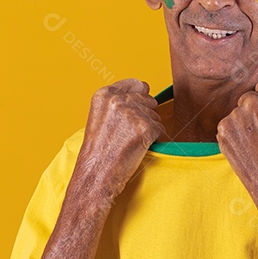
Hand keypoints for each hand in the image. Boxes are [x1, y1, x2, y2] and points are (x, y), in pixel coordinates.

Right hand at [76, 78, 165, 204]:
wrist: (96, 174)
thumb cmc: (99, 150)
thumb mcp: (100, 116)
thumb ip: (118, 101)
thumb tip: (145, 88)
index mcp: (104, 94)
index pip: (137, 84)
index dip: (140, 98)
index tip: (134, 111)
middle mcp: (118, 100)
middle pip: (149, 100)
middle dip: (145, 116)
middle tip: (128, 134)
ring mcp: (132, 113)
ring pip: (156, 116)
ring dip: (149, 129)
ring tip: (131, 142)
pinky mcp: (145, 128)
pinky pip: (161, 130)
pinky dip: (155, 140)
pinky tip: (139, 148)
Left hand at [216, 77, 257, 200]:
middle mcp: (252, 103)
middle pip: (248, 97)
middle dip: (254, 110)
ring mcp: (235, 116)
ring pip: (237, 112)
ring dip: (243, 123)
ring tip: (255, 143)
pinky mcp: (223, 129)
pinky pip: (228, 125)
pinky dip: (234, 134)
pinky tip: (246, 147)